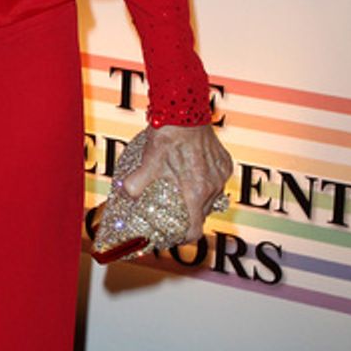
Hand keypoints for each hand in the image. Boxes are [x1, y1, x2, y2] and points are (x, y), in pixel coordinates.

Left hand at [120, 123, 232, 243]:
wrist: (185, 113)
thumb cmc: (167, 138)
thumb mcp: (146, 163)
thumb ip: (134, 185)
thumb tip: (124, 196)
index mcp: (195, 193)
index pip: (194, 231)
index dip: (183, 238)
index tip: (174, 236)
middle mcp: (212, 188)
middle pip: (200, 215)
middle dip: (187, 216)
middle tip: (172, 210)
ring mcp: (221, 176)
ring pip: (210, 198)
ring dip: (197, 198)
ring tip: (181, 188)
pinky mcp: (225, 163)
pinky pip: (216, 181)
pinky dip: (206, 182)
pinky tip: (192, 172)